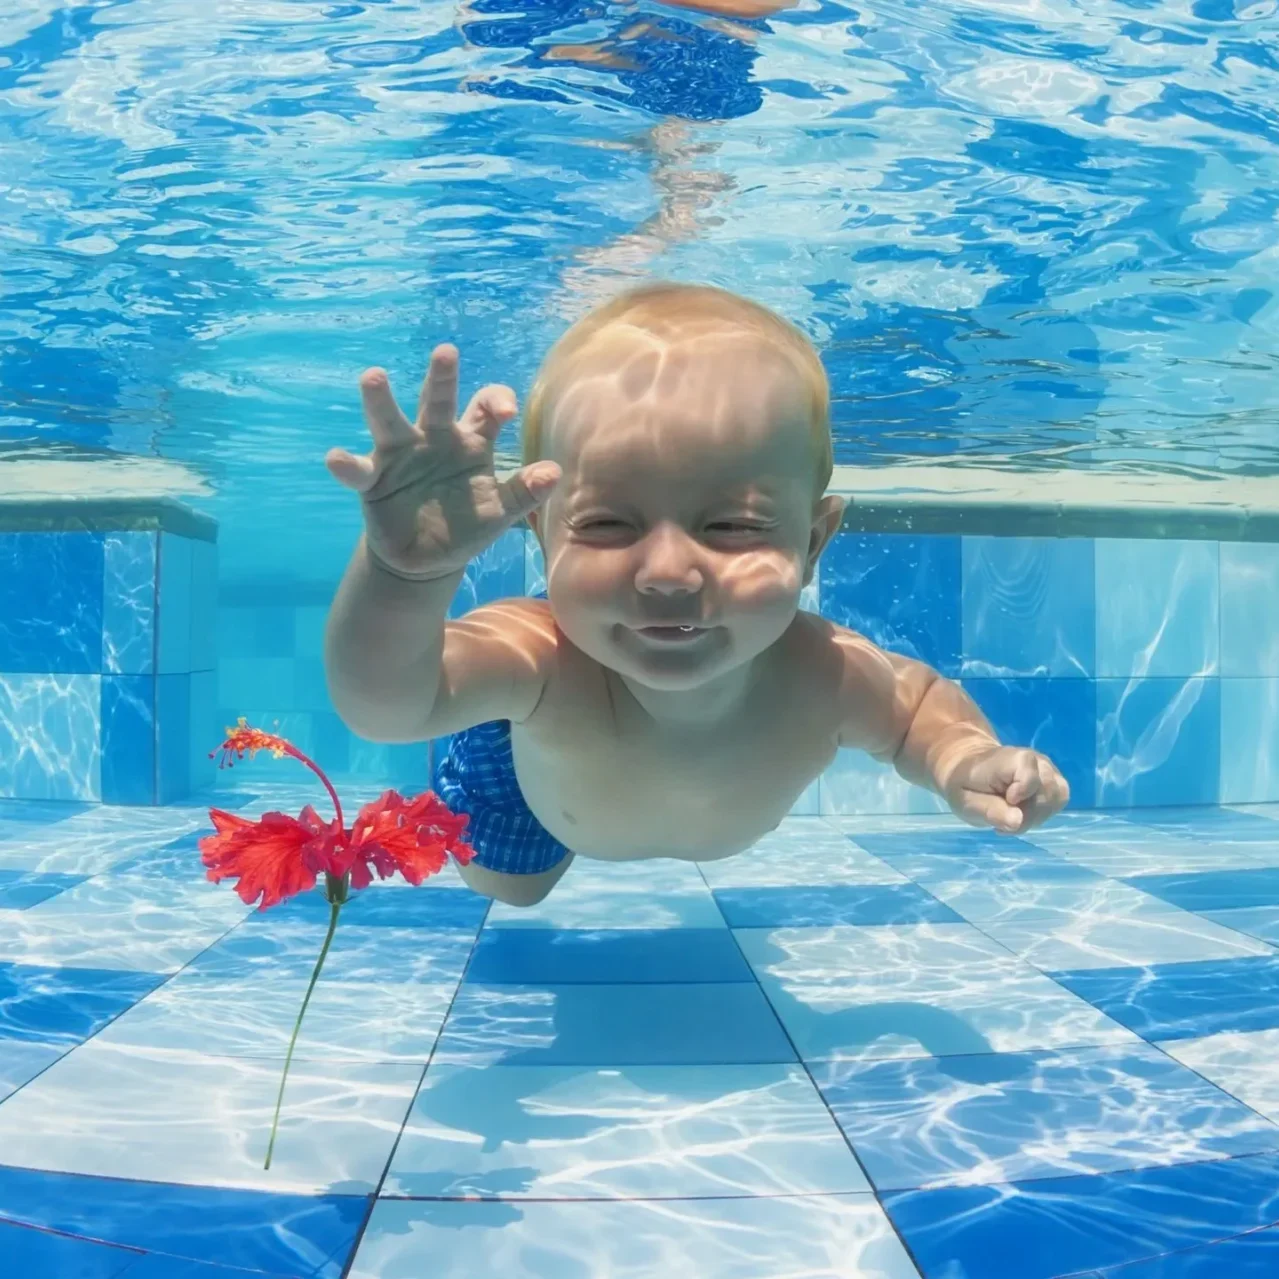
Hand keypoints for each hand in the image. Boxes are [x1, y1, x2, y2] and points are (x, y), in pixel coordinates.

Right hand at [325, 344, 560, 579]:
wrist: (427, 559)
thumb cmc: (467, 525)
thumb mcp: (500, 512)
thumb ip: (524, 492)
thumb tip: (555, 472)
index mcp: (471, 440)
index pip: (485, 406)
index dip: (495, 402)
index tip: (503, 413)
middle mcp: (434, 437)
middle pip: (436, 400)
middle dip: (441, 377)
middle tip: (446, 352)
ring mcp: (400, 454)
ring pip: (389, 420)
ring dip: (380, 400)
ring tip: (373, 377)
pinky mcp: (373, 479)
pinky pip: (357, 469)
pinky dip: (345, 464)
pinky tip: (337, 459)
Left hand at [943, 746, 1069, 834]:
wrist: (971, 769)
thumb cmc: (965, 784)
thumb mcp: (966, 801)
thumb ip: (991, 811)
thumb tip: (1018, 822)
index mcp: (1013, 759)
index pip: (1031, 779)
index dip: (1020, 797)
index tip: (1004, 801)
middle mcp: (1038, 761)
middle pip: (1047, 795)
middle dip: (1026, 816)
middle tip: (1001, 819)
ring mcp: (1050, 770)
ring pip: (1056, 800)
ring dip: (1034, 816)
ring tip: (1010, 815)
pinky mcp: (1055, 780)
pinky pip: (1058, 801)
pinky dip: (1041, 813)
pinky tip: (1022, 813)